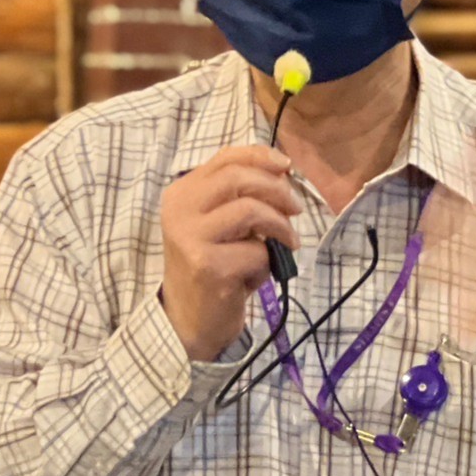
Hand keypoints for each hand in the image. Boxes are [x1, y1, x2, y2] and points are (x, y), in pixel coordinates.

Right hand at [159, 145, 299, 360]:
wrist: (189, 319)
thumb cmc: (211, 266)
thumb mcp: (217, 223)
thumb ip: (238, 195)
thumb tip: (283, 171)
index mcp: (181, 193)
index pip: (225, 158)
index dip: (261, 156)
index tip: (287, 167)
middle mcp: (180, 210)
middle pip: (238, 178)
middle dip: (277, 189)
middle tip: (296, 209)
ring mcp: (191, 238)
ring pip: (251, 210)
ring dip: (280, 227)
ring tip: (286, 243)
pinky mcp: (208, 267)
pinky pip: (257, 252)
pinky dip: (268, 263)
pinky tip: (256, 276)